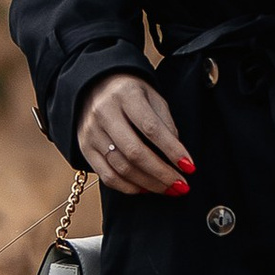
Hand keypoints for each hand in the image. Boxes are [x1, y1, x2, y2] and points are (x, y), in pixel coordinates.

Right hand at [79, 70, 194, 197]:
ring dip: (149, 184)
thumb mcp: (153, 97)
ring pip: (121, 168)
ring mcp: (91, 132)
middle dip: (162, 173)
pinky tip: (145, 189)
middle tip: (182, 186)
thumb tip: (177, 157)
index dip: (172, 150)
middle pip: (134, 152)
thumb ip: (165, 124)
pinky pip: (106, 176)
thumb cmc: (131, 93)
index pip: (151, 128)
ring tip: (168, 189)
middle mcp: (104, 113)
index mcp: (126, 95)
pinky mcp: (84, 148)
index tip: (190, 167)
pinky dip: (128, 187)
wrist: (95, 85)